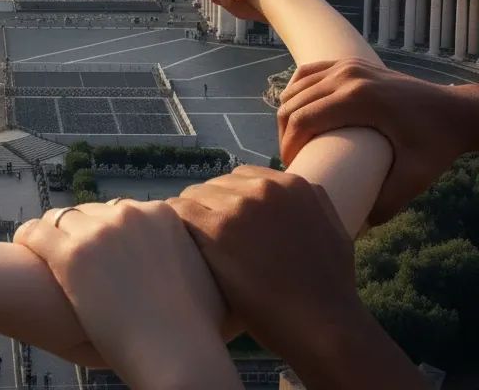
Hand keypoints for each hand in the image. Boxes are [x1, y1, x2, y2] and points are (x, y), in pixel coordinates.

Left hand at [14, 201, 237, 386]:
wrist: (179, 355)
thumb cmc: (197, 332)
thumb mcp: (205, 278)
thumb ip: (189, 257)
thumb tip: (195, 260)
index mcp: (161, 215)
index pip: (122, 211)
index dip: (110, 232)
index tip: (102, 248)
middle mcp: (128, 214)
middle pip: (92, 212)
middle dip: (82, 231)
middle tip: (72, 253)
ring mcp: (99, 232)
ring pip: (62, 218)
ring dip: (54, 233)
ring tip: (41, 248)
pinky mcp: (71, 255)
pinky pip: (37, 233)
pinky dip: (28, 237)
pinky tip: (23, 245)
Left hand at [169, 167, 361, 360]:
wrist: (326, 328)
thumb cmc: (332, 290)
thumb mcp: (335, 230)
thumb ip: (313, 204)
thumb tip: (290, 193)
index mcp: (292, 184)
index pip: (242, 178)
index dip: (230, 200)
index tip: (225, 220)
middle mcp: (264, 188)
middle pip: (216, 185)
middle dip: (211, 207)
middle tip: (204, 235)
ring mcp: (239, 206)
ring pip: (195, 196)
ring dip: (191, 216)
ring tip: (187, 240)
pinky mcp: (216, 228)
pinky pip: (180, 211)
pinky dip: (174, 223)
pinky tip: (171, 239)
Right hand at [279, 60, 476, 223]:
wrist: (456, 110)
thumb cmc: (436, 142)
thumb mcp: (417, 176)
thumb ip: (388, 202)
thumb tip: (358, 225)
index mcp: (358, 99)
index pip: (303, 119)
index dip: (289, 145)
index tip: (293, 168)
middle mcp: (346, 76)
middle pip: (293, 103)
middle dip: (285, 133)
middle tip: (293, 159)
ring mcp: (347, 65)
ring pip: (297, 86)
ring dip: (288, 112)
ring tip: (296, 140)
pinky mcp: (350, 63)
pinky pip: (309, 72)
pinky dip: (297, 89)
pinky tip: (300, 108)